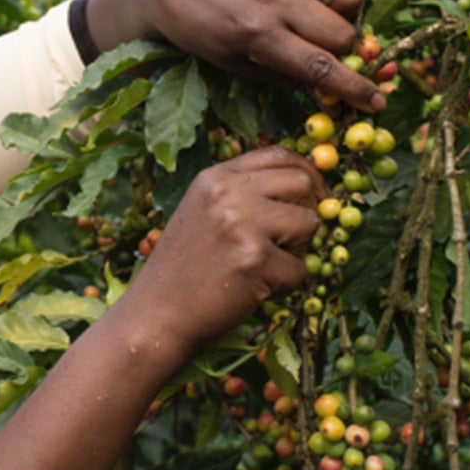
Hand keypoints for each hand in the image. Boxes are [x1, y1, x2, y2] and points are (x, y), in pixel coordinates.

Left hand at [87, 0, 382, 112]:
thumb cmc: (205, 35)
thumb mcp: (237, 66)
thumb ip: (285, 76)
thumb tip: (330, 86)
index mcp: (258, 35)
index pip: (319, 66)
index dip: (353, 88)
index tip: (376, 101)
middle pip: (341, 34)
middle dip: (345, 53)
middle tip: (330, 55)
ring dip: (345, 19)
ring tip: (321, 25)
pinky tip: (319, 1)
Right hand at [117, 145, 325, 360]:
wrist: (155, 315)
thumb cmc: (183, 269)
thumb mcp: (202, 213)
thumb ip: (241, 194)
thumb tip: (304, 185)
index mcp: (214, 178)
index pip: (278, 155)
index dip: (306, 174)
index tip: (314, 196)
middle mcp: (226, 192)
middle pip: (302, 183)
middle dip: (308, 211)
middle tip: (296, 240)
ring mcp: (241, 224)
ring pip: (310, 223)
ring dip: (299, 250)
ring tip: (267, 267)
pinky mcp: (254, 260)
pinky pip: (301, 270)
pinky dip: (286, 286)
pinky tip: (255, 290)